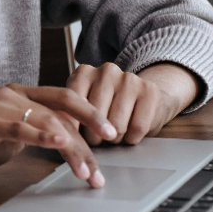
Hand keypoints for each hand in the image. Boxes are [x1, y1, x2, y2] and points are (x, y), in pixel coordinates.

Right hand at [0, 84, 117, 186]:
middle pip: (60, 114)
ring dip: (70, 150)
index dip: (91, 114)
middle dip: (86, 143)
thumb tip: (76, 141)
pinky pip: (18, 128)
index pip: (64, 98)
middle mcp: (10, 94)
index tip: (113, 134)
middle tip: (101, 169)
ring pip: (45, 123)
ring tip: (84, 173)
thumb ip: (40, 130)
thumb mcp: (16, 136)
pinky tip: (59, 144)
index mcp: (20, 93)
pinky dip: (41, 136)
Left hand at [66, 61, 197, 145]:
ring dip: (114, 139)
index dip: (73, 128)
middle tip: (98, 140)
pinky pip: (138, 127)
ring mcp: (129, 79)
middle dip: (95, 137)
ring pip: (116, 125)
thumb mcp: (85, 103)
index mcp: (84, 72)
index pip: (73, 106)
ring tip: (114, 136)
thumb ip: (72, 112)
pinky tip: (130, 135)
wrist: (144, 95)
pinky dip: (132, 138)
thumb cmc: (108, 105)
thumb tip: (63, 133)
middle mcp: (106, 71)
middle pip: (95, 118)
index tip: (74, 140)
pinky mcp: (149, 91)